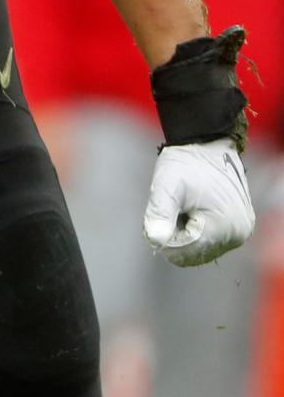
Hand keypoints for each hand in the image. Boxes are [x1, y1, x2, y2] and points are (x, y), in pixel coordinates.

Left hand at [143, 139, 255, 266]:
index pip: (186, 253)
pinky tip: (193, 208)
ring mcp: (240, 231)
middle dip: (177, 235)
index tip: (160, 213)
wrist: (206, 142)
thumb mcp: (167, 184)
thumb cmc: (186, 162)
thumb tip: (155, 240)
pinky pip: (211, 240)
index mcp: (224, 227)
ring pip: (202, 248)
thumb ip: (159, 212)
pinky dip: (196, 229)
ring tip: (184, 204)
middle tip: (172, 206)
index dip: (166, 236)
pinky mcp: (237, 226)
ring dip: (186, 232)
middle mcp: (238, 235)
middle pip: (195, 254)